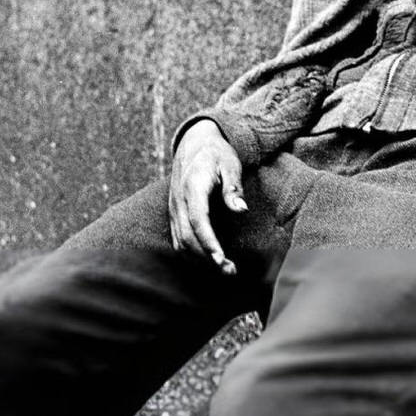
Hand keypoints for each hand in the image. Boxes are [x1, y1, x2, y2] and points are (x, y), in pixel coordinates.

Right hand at [168, 120, 246, 275]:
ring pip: (180, 242)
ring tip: (225, 269)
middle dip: (207, 258)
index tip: (221, 259)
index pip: (198, 220)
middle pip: (187, 237)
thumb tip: (242, 210)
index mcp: (193, 187)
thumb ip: (234, 187)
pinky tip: (209, 261)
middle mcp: (179, 201)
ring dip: (199, 260)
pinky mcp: (174, 215)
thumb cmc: (216, 153)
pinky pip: (178, 240)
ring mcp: (174, 209)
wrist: (194, 143)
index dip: (208, 242)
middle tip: (231, 272)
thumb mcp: (230, 163)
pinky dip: (191, 255)